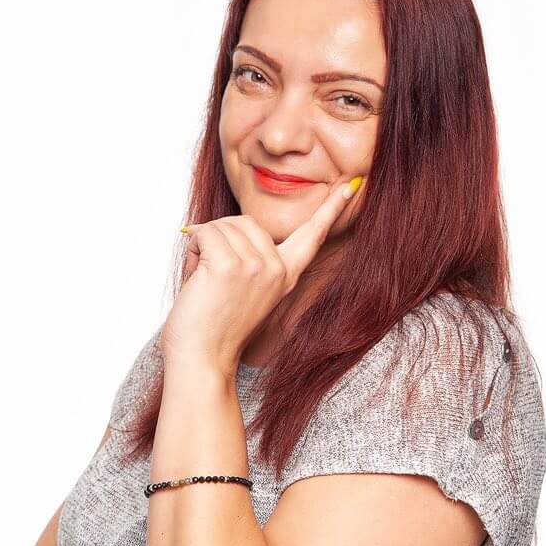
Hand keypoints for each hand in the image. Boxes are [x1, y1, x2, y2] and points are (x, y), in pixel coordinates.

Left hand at [160, 173, 365, 373]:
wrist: (202, 360)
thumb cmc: (214, 329)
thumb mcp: (244, 290)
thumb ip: (249, 259)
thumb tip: (222, 225)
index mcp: (286, 276)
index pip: (313, 235)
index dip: (332, 208)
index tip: (352, 185)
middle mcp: (278, 269)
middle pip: (245, 221)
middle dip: (220, 239)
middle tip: (211, 277)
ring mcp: (257, 266)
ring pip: (222, 225)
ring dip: (203, 246)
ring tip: (204, 282)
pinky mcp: (231, 266)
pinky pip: (205, 233)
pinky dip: (193, 249)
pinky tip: (197, 278)